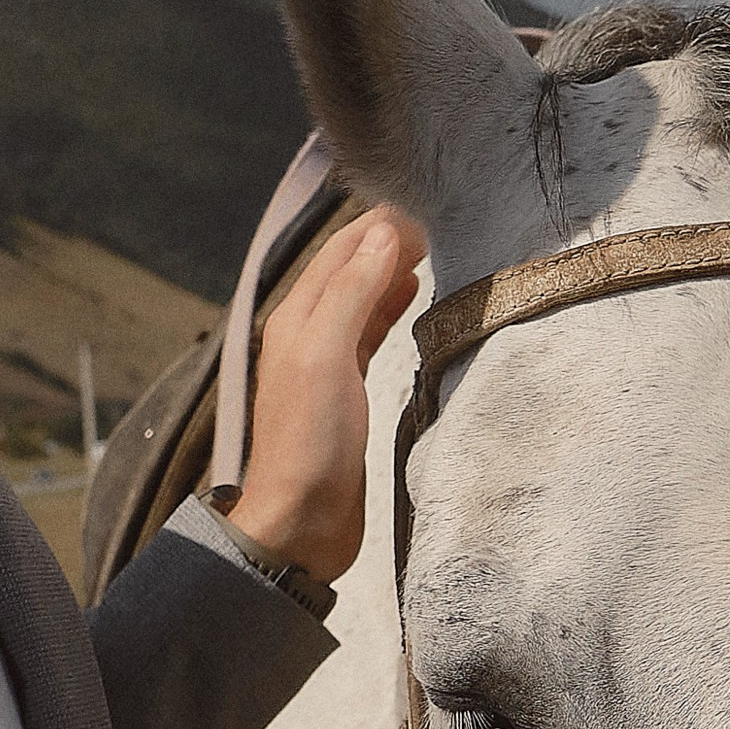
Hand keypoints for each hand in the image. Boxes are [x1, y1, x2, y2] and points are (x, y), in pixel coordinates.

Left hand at [226, 206, 427, 582]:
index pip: (340, 252)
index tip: (422, 206)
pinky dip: (388, 312)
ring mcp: (324, 366)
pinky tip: (409, 304)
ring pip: (360, 301)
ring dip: (389, 275)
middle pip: (349, 272)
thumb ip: (351, 292)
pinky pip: (367, 336)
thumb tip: (382, 235)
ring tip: (426, 255)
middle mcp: (307, 336)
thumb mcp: (326, 356)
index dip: (377, 225)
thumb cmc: (309, 445)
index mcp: (297, 319)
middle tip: (433, 226)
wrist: (300, 523)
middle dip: (386, 244)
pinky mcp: (344, 396)